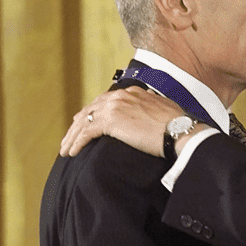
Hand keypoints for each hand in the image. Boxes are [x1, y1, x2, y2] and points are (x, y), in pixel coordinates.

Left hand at [60, 86, 183, 157]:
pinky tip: (72, 152)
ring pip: (84, 121)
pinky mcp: (110, 121)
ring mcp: (114, 107)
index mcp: (132, 92)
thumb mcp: (162, 109)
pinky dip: (77, 142)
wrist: (180, 131)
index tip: (86, 123)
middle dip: (78, 124)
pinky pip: (86, 132)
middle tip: (70, 137)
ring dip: (73, 136)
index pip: (105, 101)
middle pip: (90, 109)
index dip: (93, 113)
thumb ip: (149, 106)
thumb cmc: (177, 125)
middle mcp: (121, 95)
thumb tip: (146, 109)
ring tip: (66, 149)